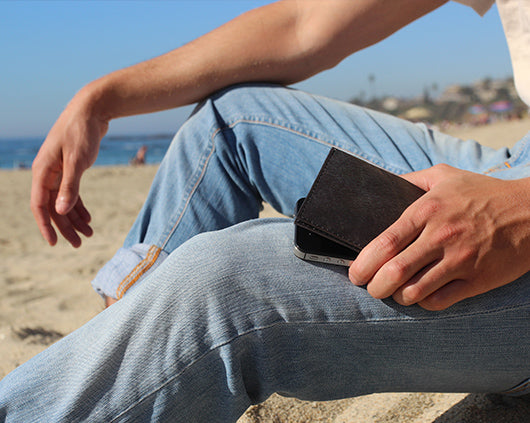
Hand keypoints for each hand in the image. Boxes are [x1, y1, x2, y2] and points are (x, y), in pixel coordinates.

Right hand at [31, 87, 108, 246]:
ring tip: (88, 234)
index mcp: (42, 172)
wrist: (92, 110)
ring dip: (75, 219)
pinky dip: (79, 206)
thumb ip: (69, 187)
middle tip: (79, 244)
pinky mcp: (71, 168)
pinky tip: (88, 218)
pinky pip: (72, 193)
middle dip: (65, 227)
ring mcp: (58, 171)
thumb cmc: (81, 132)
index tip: (55, 243)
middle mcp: (47, 173)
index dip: (46, 226)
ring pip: (63, 202)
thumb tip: (59, 212)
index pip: (39, 205)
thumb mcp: (76, 161)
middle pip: (53, 207)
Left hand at [348, 164, 529, 309]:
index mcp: (426, 210)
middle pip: (393, 272)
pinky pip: (440, 301)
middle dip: (374, 286)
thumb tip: (383, 185)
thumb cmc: (484, 193)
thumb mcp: (445, 176)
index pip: (384, 243)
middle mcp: (441, 236)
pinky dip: (423, 303)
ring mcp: (460, 260)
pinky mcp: (477, 280)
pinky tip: (420, 295)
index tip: (355, 273)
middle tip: (370, 287)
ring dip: (397, 296)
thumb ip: (412, 180)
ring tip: (394, 291)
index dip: (363, 263)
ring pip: (414, 291)